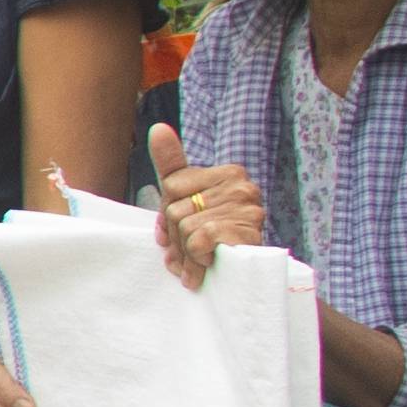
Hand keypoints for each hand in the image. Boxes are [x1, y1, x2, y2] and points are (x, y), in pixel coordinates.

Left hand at [150, 124, 269, 288]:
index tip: (174, 232)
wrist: (246, 278)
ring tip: (193, 265)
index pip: (172, 186)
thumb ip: (173, 164)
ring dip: (184, 255)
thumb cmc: (213, 236)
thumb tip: (158, 128)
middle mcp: (242, 186)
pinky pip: (200, 240)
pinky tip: (205, 265)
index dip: (166, 215)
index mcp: (229, 172)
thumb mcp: (188, 198)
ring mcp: (248, 209)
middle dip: (174, 238)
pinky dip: (197, 259)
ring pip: (185, 227)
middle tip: (182, 254)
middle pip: (176, 209)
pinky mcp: (247, 232)